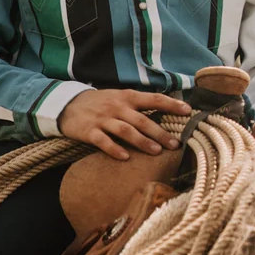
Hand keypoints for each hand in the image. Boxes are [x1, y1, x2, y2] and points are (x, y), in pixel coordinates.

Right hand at [59, 89, 192, 160]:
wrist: (67, 104)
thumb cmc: (100, 103)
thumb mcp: (119, 98)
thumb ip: (139, 105)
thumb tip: (167, 113)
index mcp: (127, 97)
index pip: (153, 98)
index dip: (171, 104)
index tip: (188, 110)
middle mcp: (117, 107)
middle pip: (142, 120)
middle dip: (160, 132)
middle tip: (175, 144)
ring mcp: (102, 119)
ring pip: (125, 130)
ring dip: (141, 141)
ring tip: (156, 151)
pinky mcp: (89, 131)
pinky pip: (103, 141)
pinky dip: (114, 149)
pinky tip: (125, 157)